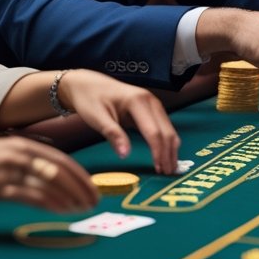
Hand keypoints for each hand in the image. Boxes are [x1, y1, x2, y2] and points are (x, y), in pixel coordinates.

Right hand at [0, 137, 97, 212]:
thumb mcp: (8, 152)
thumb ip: (32, 160)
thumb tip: (59, 174)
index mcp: (25, 145)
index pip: (62, 160)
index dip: (80, 176)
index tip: (93, 188)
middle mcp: (20, 156)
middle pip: (59, 172)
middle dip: (80, 188)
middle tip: (93, 201)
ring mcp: (9, 172)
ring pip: (48, 185)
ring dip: (68, 199)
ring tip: (80, 209)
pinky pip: (30, 197)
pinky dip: (49, 205)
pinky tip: (60, 211)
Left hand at [58, 70, 180, 173]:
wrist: (88, 84)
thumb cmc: (90, 99)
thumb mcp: (97, 118)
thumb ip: (113, 135)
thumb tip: (125, 155)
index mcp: (138, 101)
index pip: (154, 132)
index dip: (158, 152)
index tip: (158, 170)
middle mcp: (151, 101)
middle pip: (166, 131)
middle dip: (169, 153)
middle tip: (168, 173)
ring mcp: (153, 104)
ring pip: (169, 129)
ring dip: (171, 148)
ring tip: (169, 167)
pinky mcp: (151, 109)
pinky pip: (164, 127)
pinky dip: (167, 141)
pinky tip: (166, 153)